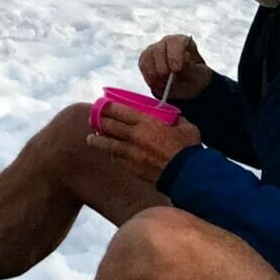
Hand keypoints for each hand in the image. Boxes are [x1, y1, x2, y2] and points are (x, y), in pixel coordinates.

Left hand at [87, 106, 203, 184]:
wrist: (185, 174)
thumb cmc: (187, 149)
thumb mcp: (186, 127)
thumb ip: (176, 120)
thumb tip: (174, 118)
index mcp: (145, 122)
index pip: (118, 110)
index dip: (107, 106)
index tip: (101, 105)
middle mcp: (133, 135)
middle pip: (108, 125)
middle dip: (98, 121)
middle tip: (93, 120)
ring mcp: (129, 152)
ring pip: (106, 143)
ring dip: (96, 140)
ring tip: (91, 139)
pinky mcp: (130, 167)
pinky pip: (115, 158)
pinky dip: (111, 155)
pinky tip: (110, 154)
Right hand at [137, 34, 213, 101]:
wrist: (186, 86)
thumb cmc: (194, 77)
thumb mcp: (198, 74)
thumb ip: (191, 68)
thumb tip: (184, 60)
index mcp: (182, 42)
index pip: (176, 42)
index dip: (175, 56)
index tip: (176, 70)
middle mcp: (166, 42)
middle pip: (158, 50)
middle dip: (162, 67)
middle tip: (167, 81)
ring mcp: (154, 50)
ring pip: (148, 57)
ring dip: (154, 74)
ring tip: (163, 85)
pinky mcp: (145, 59)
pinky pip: (143, 66)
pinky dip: (149, 77)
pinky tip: (156, 85)